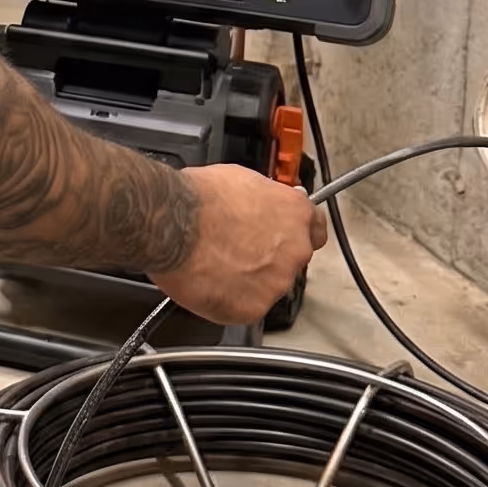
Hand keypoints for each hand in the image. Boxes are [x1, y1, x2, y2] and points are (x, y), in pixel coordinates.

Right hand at [154, 165, 327, 326]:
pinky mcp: (253, 308)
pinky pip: (244, 308)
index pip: (315, 228)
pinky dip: (228, 300)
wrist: (172, 224)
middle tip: (234, 250)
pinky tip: (208, 282)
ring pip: (266, 286)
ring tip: (214, 265)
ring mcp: (276, 282)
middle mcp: (294, 250)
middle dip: (266, 258)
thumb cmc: (198, 199)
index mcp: (295, 213)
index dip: (295, 233)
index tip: (282, 236)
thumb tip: (256, 205)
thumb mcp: (239, 178)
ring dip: (247, 280)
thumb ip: (262, 199)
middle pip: (290, 260)